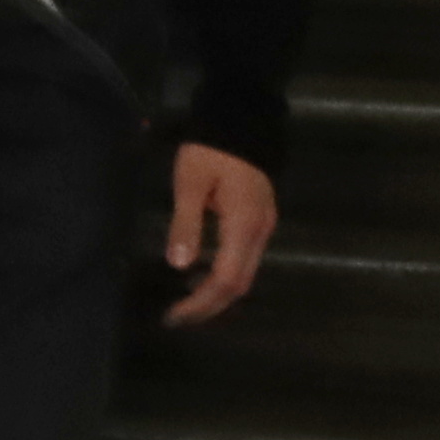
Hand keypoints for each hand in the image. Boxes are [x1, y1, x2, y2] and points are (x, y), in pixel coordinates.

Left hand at [163, 139, 278, 324]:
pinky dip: (223, 276)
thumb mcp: (190, 184)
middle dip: (209, 306)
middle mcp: (261, 231)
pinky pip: (244, 260)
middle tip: (176, 318)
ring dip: (216, 294)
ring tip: (184, 305)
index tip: (174, 315)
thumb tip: (180, 265)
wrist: (242, 121)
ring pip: (245, 274)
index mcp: (245, 225)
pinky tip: (199, 278)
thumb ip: (185, 224)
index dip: (201, 302)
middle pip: (240, 284)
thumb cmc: (210, 151)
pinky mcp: (259, 221)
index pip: (226, 279)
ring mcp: (264, 227)